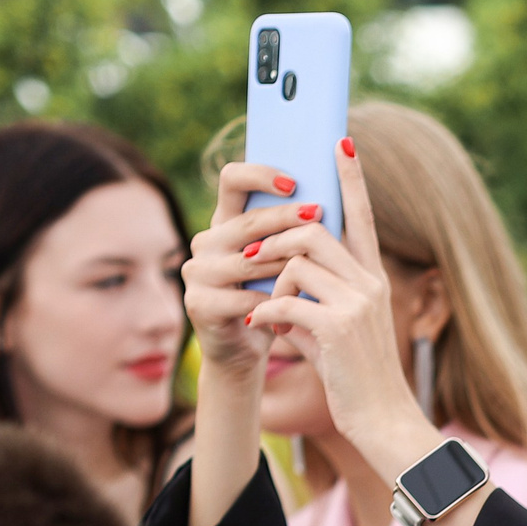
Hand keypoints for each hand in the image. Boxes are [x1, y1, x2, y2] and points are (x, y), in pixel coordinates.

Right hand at [182, 160, 319, 379]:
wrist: (246, 350)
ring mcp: (197, 271)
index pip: (232, 180)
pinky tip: (298, 304)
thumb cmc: (272, 298)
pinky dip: (274, 302)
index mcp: (226, 222)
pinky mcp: (198, 303)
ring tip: (317, 264)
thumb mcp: (283, 261)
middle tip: (318, 214)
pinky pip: (244, 298)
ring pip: (249, 261)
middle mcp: (206, 240)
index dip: (260, 175)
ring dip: (285, 262)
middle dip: (286, 217)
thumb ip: (292, 233)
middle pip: (248, 221)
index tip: (295, 182)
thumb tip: (329, 201)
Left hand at [242, 136, 439, 484]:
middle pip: (311, 230)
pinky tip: (262, 332)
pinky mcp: (338, 327)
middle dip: (273, 240)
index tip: (341, 143)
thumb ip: (319, 298)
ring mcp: (357, 304)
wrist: (384, 423)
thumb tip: (284, 279)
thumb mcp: (341, 332)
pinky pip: (286, 301)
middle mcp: (370, 284)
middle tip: (251, 260)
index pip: (361, 217)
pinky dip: (267, 315)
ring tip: (265, 311)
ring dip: (269, 284)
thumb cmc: (358, 381)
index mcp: (373, 281)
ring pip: (294, 263)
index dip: (350, 179)